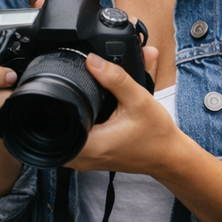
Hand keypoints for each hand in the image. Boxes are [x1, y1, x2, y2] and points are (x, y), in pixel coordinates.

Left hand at [64, 48, 181, 176]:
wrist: (169, 156)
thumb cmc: (157, 134)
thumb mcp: (139, 100)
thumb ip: (115, 78)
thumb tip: (92, 60)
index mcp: (91, 145)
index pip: (52, 126)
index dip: (53, 104)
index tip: (62, 90)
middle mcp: (83, 158)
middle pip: (52, 129)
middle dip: (60, 107)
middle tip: (73, 92)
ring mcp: (84, 161)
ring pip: (60, 136)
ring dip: (67, 118)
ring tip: (79, 102)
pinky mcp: (90, 159)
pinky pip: (72, 141)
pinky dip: (76, 125)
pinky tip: (86, 114)